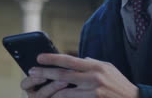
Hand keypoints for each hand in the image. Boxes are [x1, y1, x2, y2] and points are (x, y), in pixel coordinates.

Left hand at [24, 53, 138, 97]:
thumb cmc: (119, 84)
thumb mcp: (108, 68)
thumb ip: (92, 64)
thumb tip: (80, 59)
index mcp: (95, 65)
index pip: (69, 60)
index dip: (52, 58)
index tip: (39, 57)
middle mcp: (93, 76)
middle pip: (63, 74)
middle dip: (45, 73)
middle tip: (31, 71)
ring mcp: (93, 90)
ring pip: (64, 91)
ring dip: (49, 90)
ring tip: (38, 88)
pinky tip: (52, 97)